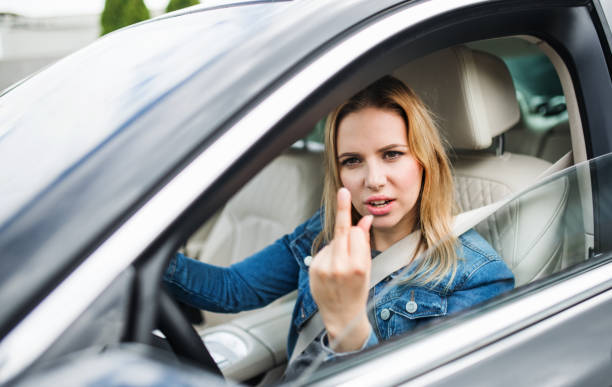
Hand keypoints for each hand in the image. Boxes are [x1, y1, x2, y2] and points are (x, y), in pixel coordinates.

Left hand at [309, 188, 372, 351]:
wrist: (342, 317)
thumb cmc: (358, 292)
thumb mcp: (366, 268)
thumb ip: (364, 242)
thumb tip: (365, 219)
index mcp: (357, 266)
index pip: (354, 232)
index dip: (353, 221)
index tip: (343, 192)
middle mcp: (339, 267)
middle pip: (342, 231)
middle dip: (343, 212)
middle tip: (343, 191)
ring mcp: (324, 269)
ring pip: (333, 241)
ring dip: (339, 245)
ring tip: (342, 265)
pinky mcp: (314, 270)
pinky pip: (324, 251)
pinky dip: (330, 254)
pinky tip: (332, 269)